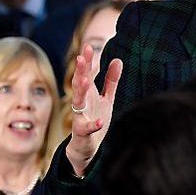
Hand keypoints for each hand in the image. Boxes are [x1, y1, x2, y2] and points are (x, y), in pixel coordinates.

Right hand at [65, 44, 121, 176]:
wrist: (86, 147)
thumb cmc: (95, 118)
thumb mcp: (105, 98)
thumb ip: (110, 80)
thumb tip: (117, 59)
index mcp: (88, 93)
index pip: (87, 74)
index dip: (88, 61)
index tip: (88, 46)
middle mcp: (82, 103)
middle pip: (79, 84)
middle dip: (81, 70)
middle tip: (81, 57)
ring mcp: (80, 117)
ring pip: (78, 103)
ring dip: (80, 91)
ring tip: (84, 81)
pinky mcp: (82, 133)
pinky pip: (86, 128)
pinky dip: (92, 125)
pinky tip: (100, 121)